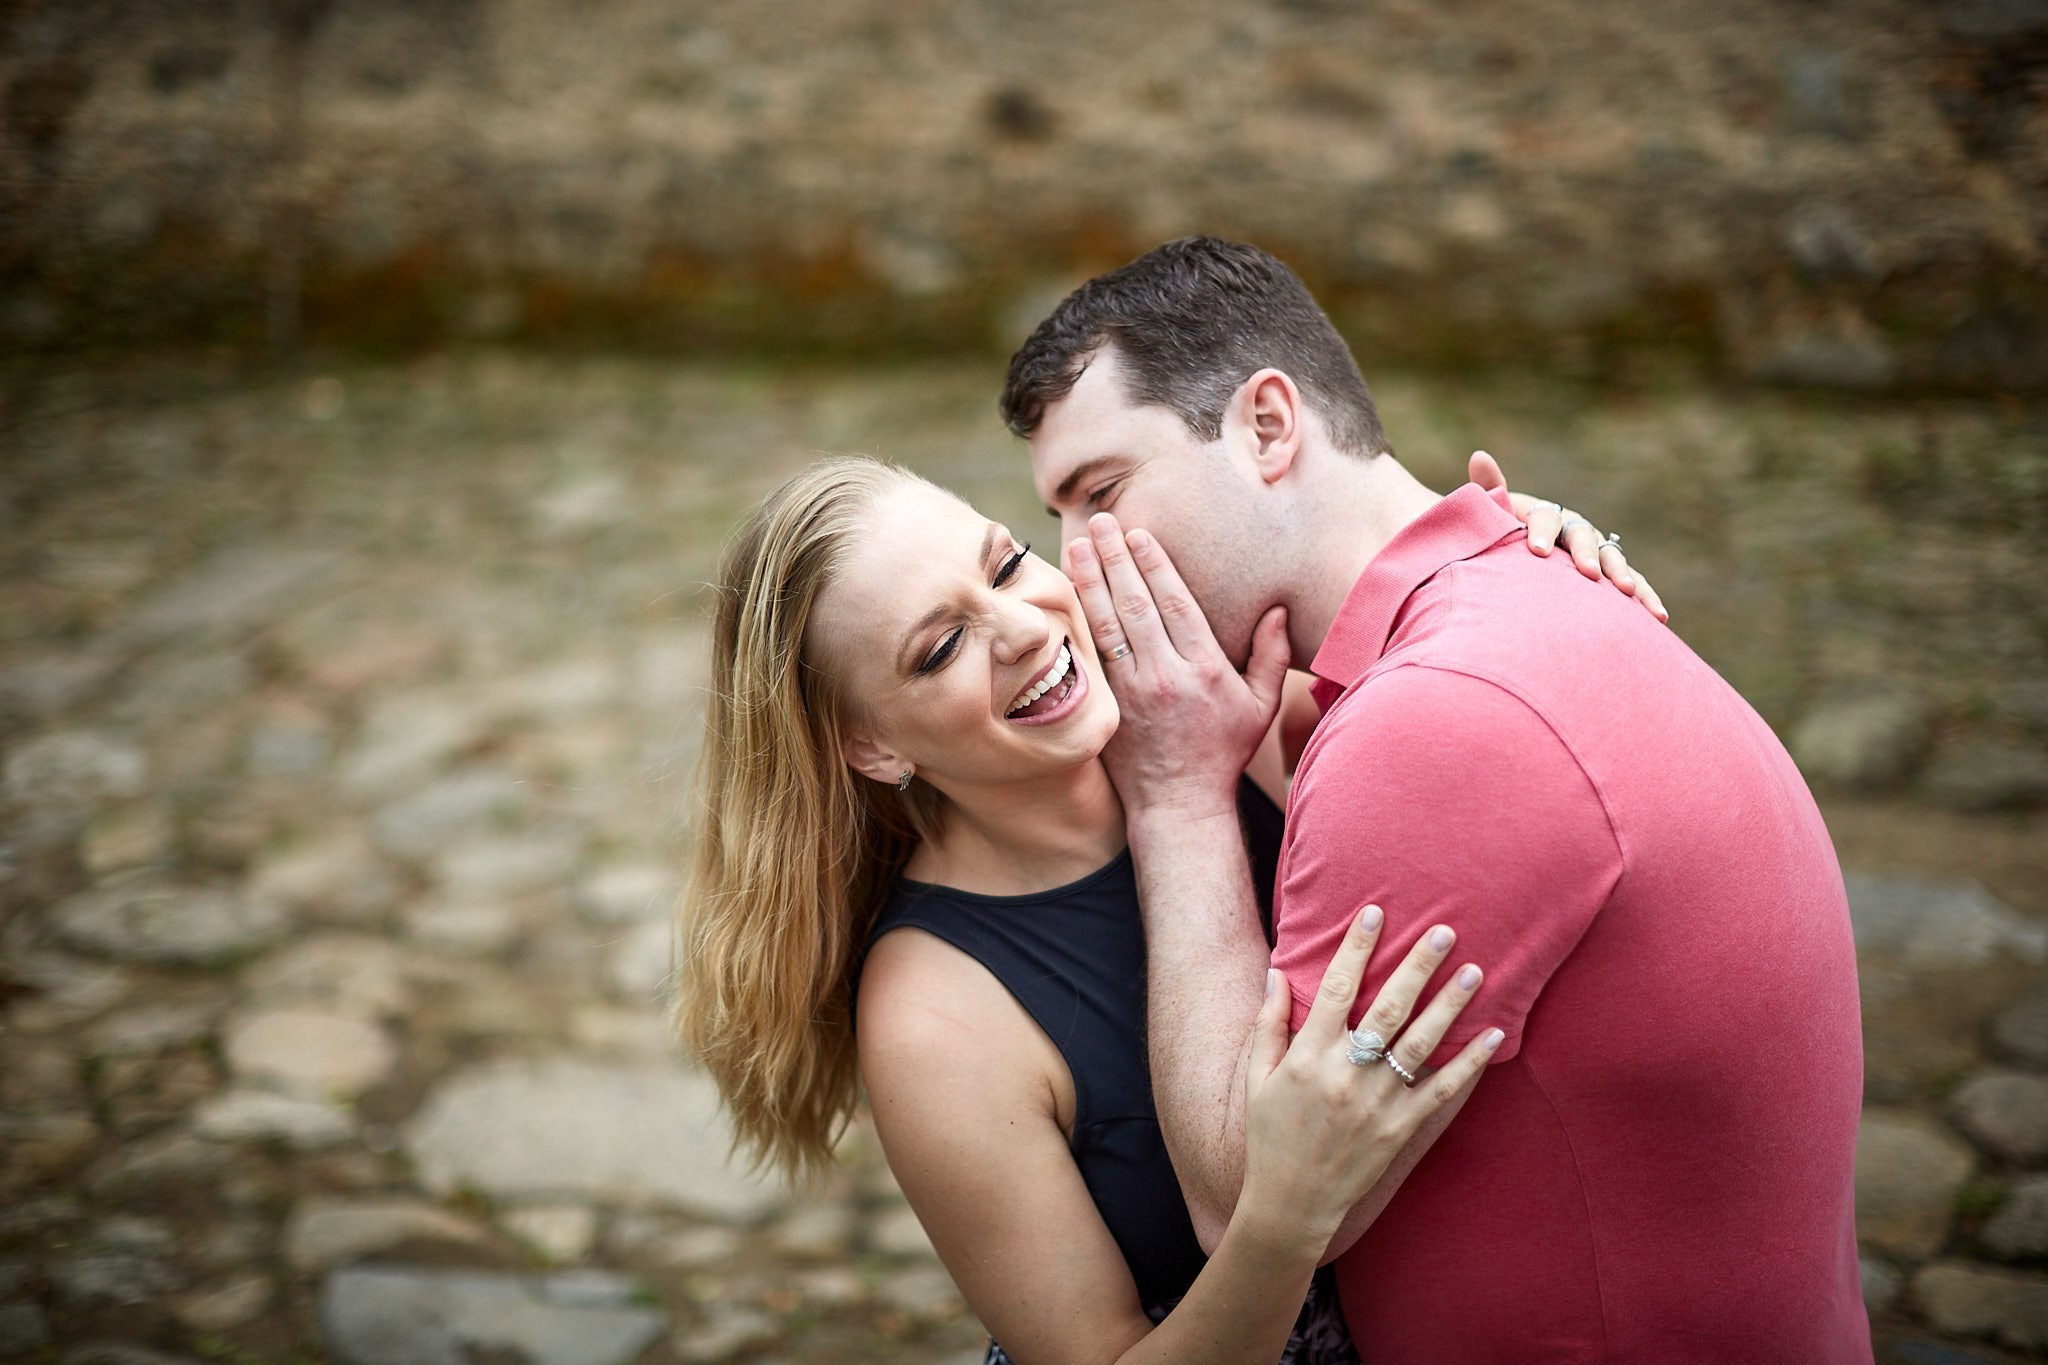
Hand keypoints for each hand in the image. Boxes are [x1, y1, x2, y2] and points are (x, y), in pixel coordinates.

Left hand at [1064, 514, 1289, 819]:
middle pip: (1135, 604)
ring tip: (1075, 544)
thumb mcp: (1261, 706)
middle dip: (1115, 558)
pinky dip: (1078, 619)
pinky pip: (1090, 653)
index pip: (1175, 604)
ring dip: (1088, 580)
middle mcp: (1165, 675)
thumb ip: (1270, 655)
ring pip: (1105, 624)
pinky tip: (1068, 593)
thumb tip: (1278, 610)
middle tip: (1099, 522)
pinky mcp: (1107, 706)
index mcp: (1205, 670)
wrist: (1179, 804)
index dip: (1155, 564)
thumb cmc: (1222, 752)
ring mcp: (1131, 691)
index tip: (1138, 534)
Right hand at [1235, 905, 1501, 1251]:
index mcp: (1309, 1056)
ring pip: (1421, 1043)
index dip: (1356, 947)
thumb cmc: (1270, 1134)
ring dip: (1450, 1005)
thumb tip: (1276, 972)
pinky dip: (1469, 1064)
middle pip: (1389, 1008)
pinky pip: (1442, 1091)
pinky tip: (1492, 1035)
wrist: (1292, 1201)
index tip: (1375, 913)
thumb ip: (1268, 1023)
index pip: (1336, 987)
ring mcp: (1378, 1102)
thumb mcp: (1257, 1076)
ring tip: (1473, 971)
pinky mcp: (1401, 1128)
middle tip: (1443, 931)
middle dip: (1416, 966)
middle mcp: (1346, 1074)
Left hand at [1468, 450, 1668, 622]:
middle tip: (1588, 573)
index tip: (1537, 552)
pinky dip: (1646, 599)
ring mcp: (1596, 553)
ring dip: (1623, 575)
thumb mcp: (1492, 516)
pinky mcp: (1610, 577)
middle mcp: (1576, 530)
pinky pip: (1631, 586)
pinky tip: (1659, 617)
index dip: (1542, 532)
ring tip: (1629, 592)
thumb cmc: (1502, 535)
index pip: (1545, 517)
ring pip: (1613, 560)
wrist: (1519, 559)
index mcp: (1546, 515)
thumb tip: (1480, 455)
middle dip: (1588, 554)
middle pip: (1584, 537)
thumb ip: (1489, 490)